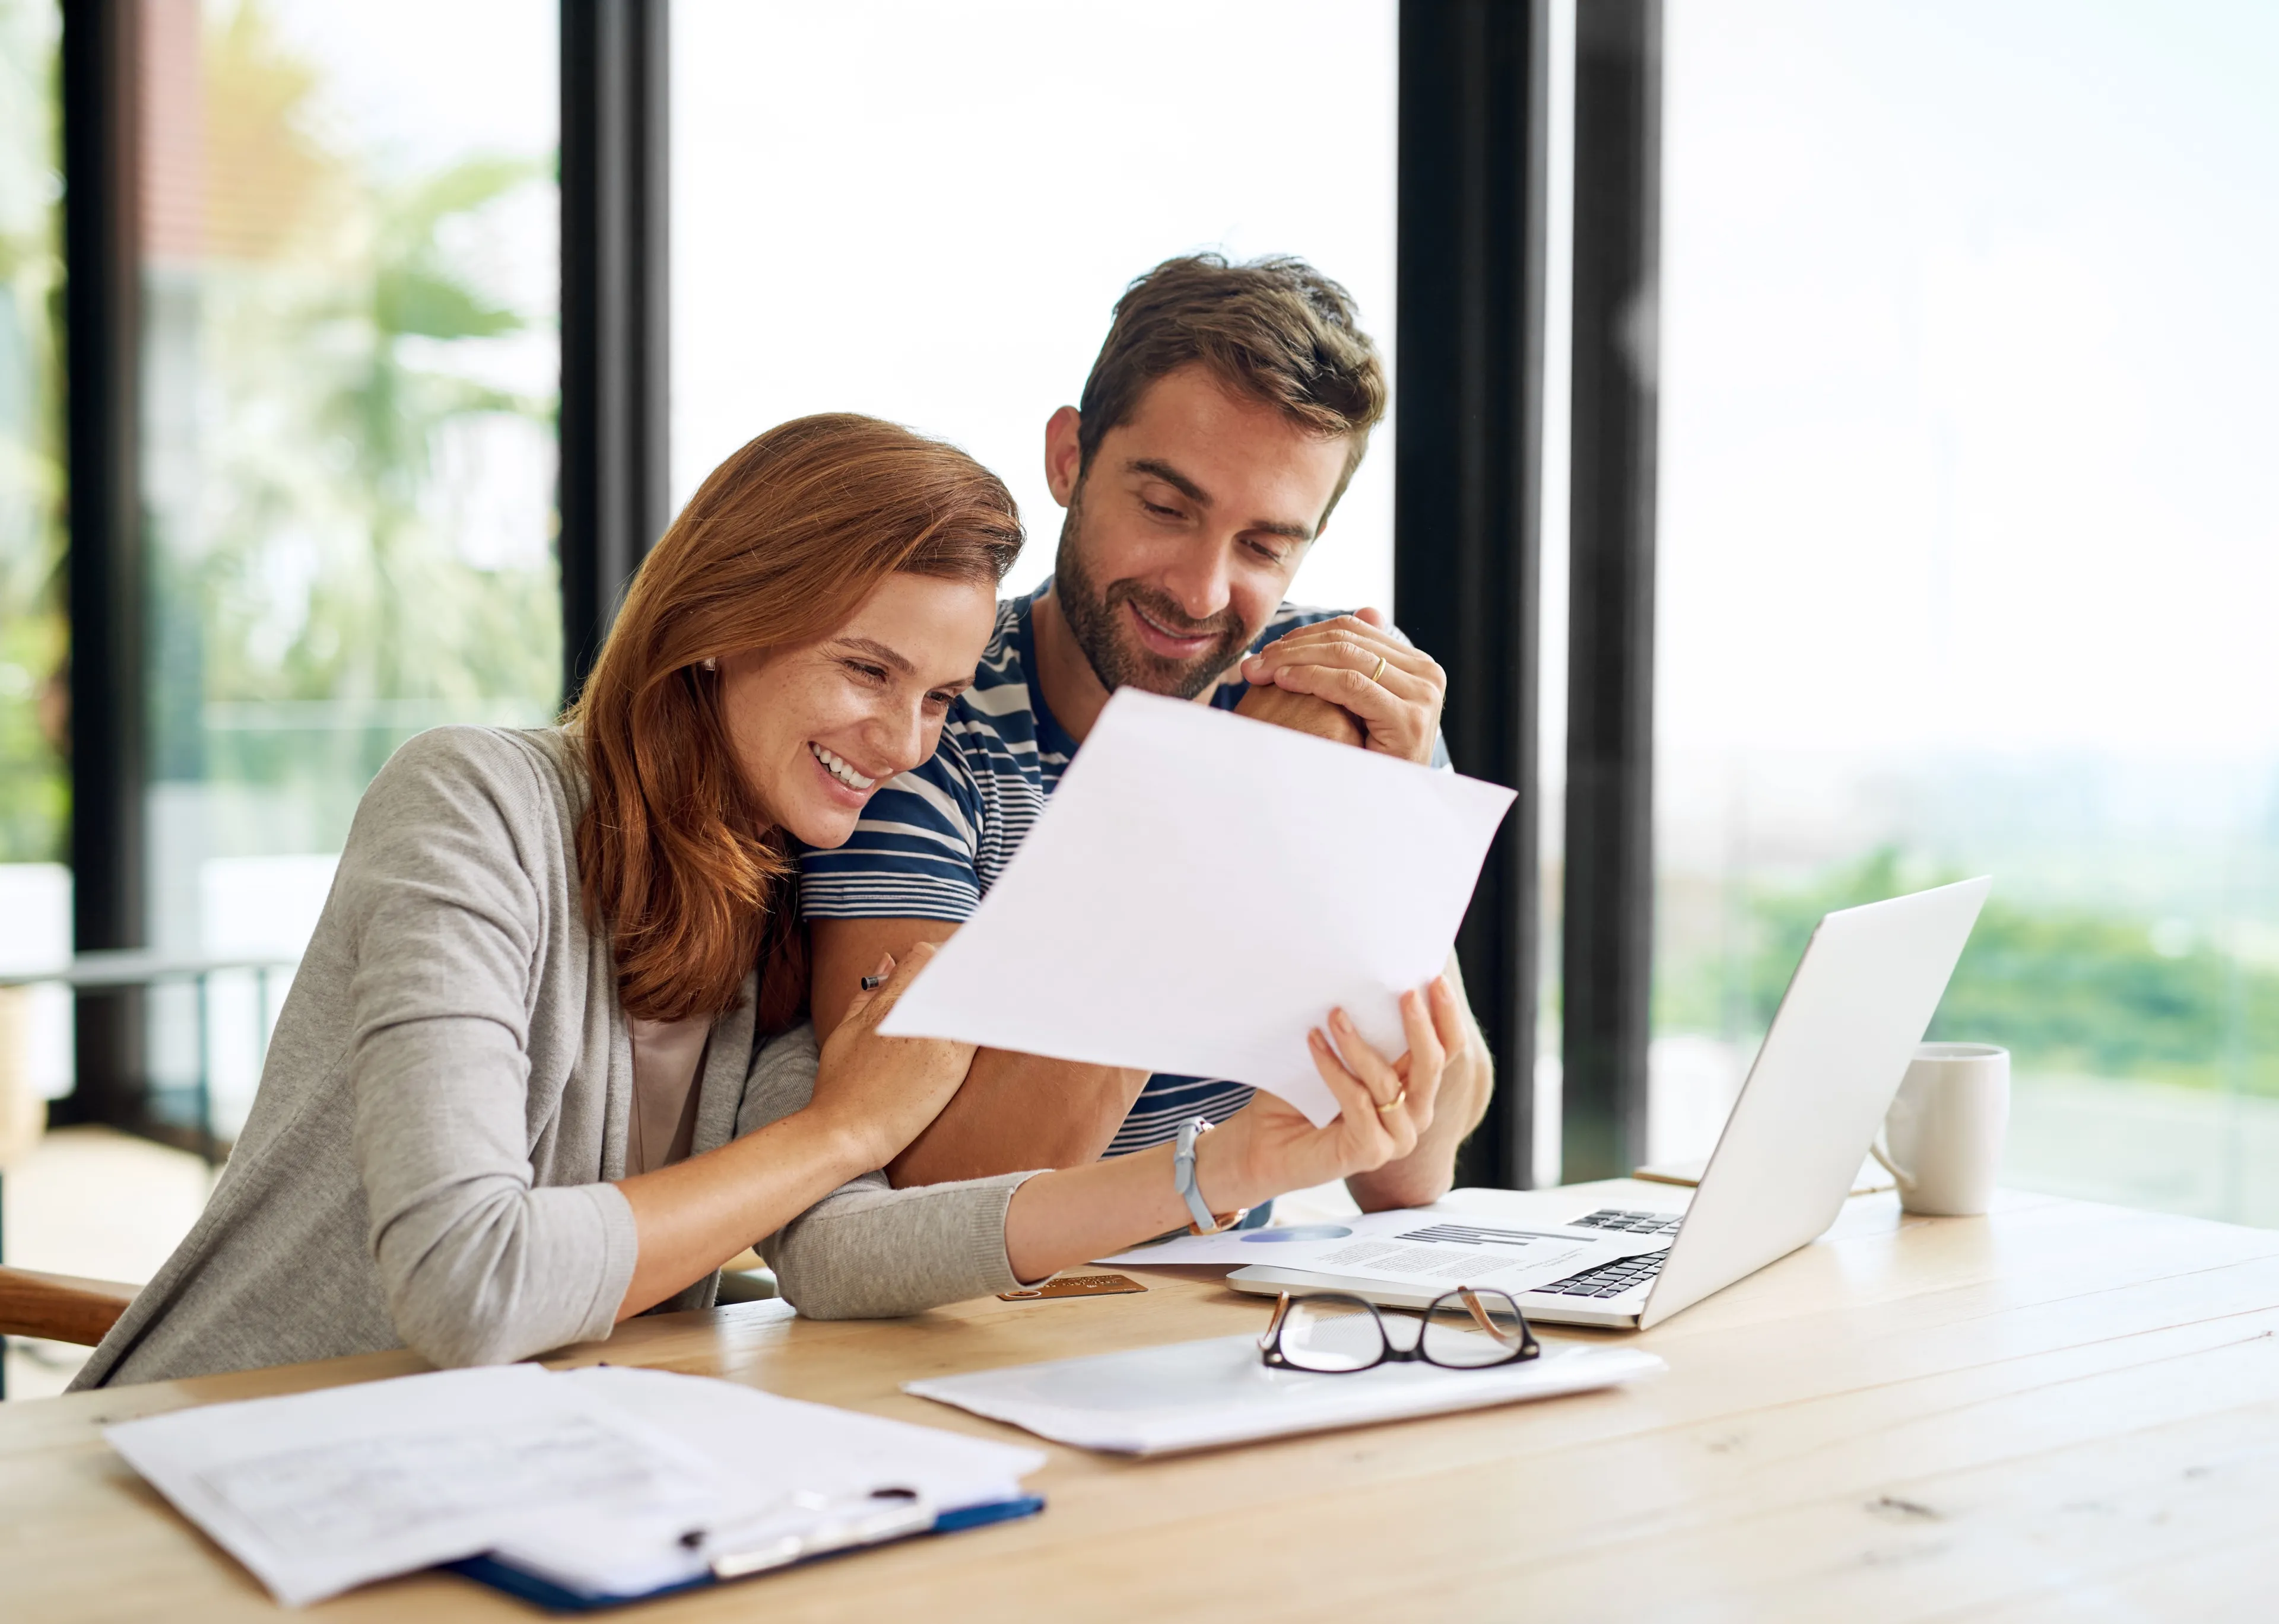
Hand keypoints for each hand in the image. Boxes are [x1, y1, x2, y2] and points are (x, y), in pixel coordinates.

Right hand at [800, 943, 976, 1172]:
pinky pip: (980, 1030)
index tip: (955, 966)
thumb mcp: (846, 1029)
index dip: (943, 957)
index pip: (925, 956)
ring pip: (971, 996)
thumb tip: (888, 960)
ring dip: (983, 993)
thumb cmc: (840, 1086)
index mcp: (885, 1002)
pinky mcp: (952, 1064)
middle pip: (954, 971)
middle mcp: (912, 1013)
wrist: (845, 1129)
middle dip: (969, 972)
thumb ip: (867, 994)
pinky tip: (997, 1019)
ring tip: (995, 996)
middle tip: (983, 976)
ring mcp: (935, 1037)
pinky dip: (987, 1020)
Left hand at [1197, 976, 1464, 1210]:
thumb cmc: (1299, 1096)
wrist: (1263, 1144)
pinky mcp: (1371, 1151)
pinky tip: (1313, 1043)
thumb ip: (1360, 1030)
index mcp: (1413, 1087)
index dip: (1446, 1016)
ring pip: (1387, 1081)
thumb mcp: (1336, 1054)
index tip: (1434, 980)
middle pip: (1433, 1065)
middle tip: (1404, 994)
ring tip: (1334, 1014)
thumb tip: (1362, 981)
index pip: (1446, 1050)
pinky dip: (1333, 1069)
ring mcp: (1396, 1137)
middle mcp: (1414, 1114)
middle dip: (1419, 1026)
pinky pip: (1357, 1100)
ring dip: (1358, 1044)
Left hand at [1236, 607, 1445, 763]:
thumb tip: (1368, 609)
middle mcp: (1428, 673)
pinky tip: (1283, 682)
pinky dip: (1312, 678)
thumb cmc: (1368, 759)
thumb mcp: (1365, 703)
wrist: (1388, 808)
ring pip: (1346, 658)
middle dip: (1295, 647)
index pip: (1353, 630)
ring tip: (1262, 670)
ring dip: (1295, 660)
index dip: (1305, 635)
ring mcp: (1423, 695)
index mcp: (1418, 664)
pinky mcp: (1409, 718)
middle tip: (1256, 660)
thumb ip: (1365, 659)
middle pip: (1348, 640)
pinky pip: (1350, 685)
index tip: (1268, 650)